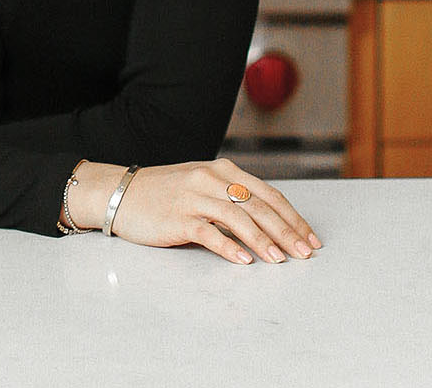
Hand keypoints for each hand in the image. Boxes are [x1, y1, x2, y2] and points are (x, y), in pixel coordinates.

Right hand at [78, 158, 321, 264]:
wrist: (120, 192)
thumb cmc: (164, 193)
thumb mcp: (202, 185)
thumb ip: (231, 196)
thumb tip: (270, 223)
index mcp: (222, 170)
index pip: (267, 193)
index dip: (292, 217)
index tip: (310, 238)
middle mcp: (210, 178)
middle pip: (258, 205)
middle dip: (286, 231)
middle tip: (305, 254)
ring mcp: (193, 197)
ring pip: (238, 217)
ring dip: (263, 240)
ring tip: (280, 260)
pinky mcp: (177, 217)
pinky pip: (209, 232)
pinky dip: (229, 247)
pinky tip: (244, 261)